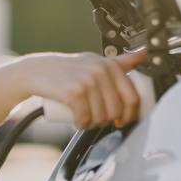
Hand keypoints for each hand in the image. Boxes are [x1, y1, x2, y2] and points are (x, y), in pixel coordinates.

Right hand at [16, 51, 145, 129]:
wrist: (36, 71)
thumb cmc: (66, 69)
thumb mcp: (94, 61)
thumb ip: (120, 61)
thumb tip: (144, 55)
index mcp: (110, 66)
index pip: (132, 97)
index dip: (129, 114)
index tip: (121, 119)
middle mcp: (101, 72)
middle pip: (116, 110)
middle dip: (107, 121)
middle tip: (96, 120)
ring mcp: (87, 82)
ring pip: (101, 117)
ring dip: (93, 125)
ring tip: (85, 120)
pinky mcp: (74, 93)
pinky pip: (85, 118)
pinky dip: (82, 125)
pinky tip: (77, 122)